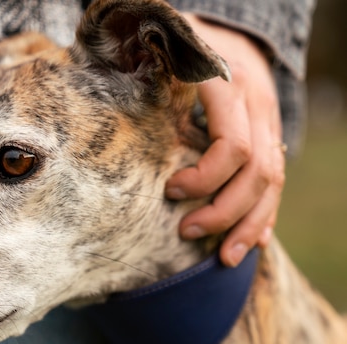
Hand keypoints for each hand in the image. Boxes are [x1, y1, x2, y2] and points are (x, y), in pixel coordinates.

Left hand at [166, 14, 285, 266]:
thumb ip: (153, 83)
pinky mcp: (270, 140)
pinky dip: (264, 216)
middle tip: (186, 232)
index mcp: (231, 86)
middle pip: (258, 173)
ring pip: (273, 184)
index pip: (234, 146)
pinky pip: (277, 183)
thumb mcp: (167, 58)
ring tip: (223, 258)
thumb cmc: (182, 48)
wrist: (227, 34)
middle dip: (223, 211)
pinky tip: (250, 242)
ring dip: (248, 225)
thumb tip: (118, 119)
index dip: (205, 177)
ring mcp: (269, 125)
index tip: (170, 191)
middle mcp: (258, 107)